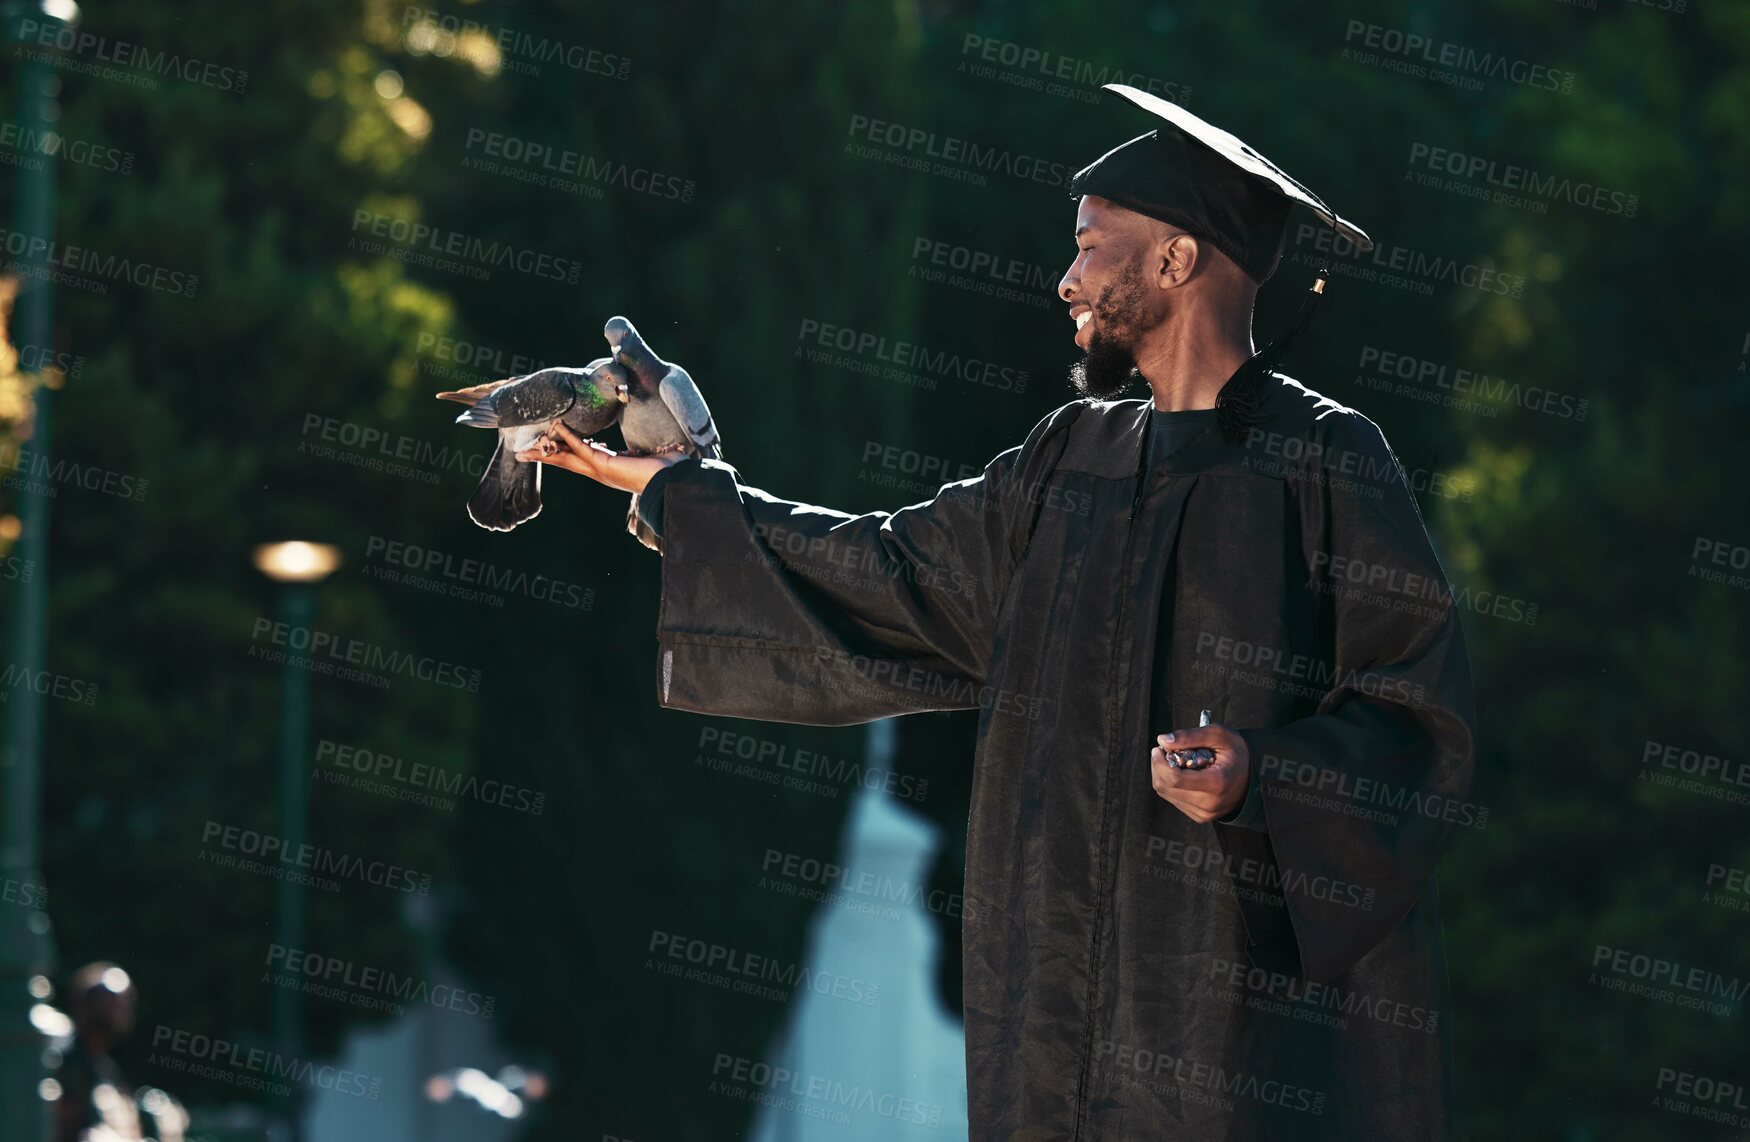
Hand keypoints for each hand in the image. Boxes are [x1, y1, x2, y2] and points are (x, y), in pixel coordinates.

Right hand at [514, 421, 681, 493]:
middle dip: (543, 457)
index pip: (579, 458)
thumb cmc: (668, 471)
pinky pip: (581, 448)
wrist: (674, 482)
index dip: (563, 451)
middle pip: (565, 462)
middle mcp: (601, 472)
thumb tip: (649, 446)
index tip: (550, 445)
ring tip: (525, 448)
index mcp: (610, 469)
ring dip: (547, 450)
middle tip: (522, 454)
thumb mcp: (649, 455)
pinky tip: (556, 427)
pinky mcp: (605, 464)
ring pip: (567, 457)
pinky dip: (569, 437)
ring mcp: (601, 470)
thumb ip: (641, 450)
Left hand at [1150, 722, 1249, 822]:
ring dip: (1163, 775)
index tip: (1158, 748)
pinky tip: (1182, 774)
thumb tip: (1162, 740)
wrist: (1253, 777)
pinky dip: (1170, 785)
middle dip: (1158, 766)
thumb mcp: (1219, 735)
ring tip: (1175, 761)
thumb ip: (1191, 736)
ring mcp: (1205, 813)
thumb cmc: (1236, 752)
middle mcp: (1210, 803)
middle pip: (1166, 786)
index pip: (1175, 778)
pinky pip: (1173, 799)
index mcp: (1217, 783)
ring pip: (1166, 794)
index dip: (1160, 762)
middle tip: (1165, 751)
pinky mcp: (1200, 817)